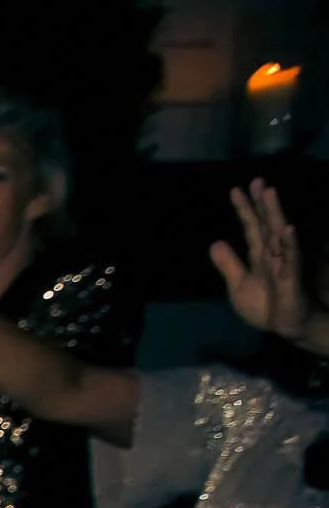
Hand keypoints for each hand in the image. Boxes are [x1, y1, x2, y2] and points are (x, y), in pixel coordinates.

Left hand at [210, 180, 311, 341]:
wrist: (286, 327)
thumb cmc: (266, 306)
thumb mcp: (239, 285)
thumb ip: (228, 264)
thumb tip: (215, 242)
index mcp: (260, 255)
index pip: (251, 227)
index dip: (244, 209)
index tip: (236, 190)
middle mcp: (274, 254)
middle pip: (267, 224)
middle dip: (262, 203)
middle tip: (258, 180)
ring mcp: (285, 263)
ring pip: (279, 234)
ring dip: (275, 213)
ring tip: (270, 194)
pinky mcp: (292, 277)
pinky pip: (291, 259)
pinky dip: (289, 244)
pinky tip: (287, 229)